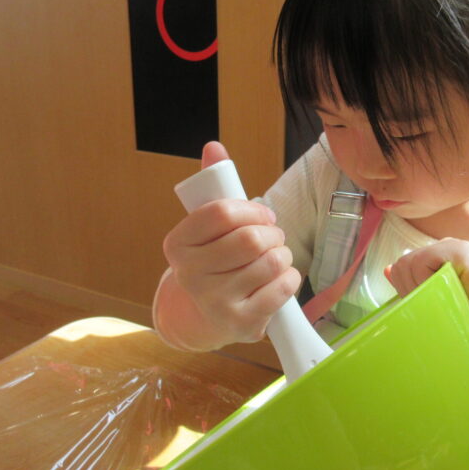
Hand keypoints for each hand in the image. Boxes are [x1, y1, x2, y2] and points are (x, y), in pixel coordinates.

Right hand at [161, 142, 300, 344]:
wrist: (209, 314)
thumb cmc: (216, 259)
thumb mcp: (208, 225)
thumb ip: (213, 184)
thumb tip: (214, 146)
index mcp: (177, 244)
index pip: (223, 212)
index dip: (253, 210)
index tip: (264, 215)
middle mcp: (190, 275)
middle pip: (251, 239)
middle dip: (273, 233)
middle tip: (273, 237)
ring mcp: (215, 302)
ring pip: (271, 262)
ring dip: (284, 254)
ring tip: (276, 257)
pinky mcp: (242, 323)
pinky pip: (283, 287)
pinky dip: (291, 277)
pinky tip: (280, 278)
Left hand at [384, 238, 468, 352]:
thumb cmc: (465, 317)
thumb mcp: (431, 297)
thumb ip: (412, 282)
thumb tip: (387, 269)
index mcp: (438, 254)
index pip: (403, 265)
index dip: (406, 288)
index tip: (424, 302)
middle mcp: (445, 245)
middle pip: (403, 262)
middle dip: (409, 288)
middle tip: (432, 303)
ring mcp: (454, 245)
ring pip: (409, 262)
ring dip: (418, 287)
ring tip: (440, 298)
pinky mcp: (461, 251)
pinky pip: (423, 260)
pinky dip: (426, 280)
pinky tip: (445, 291)